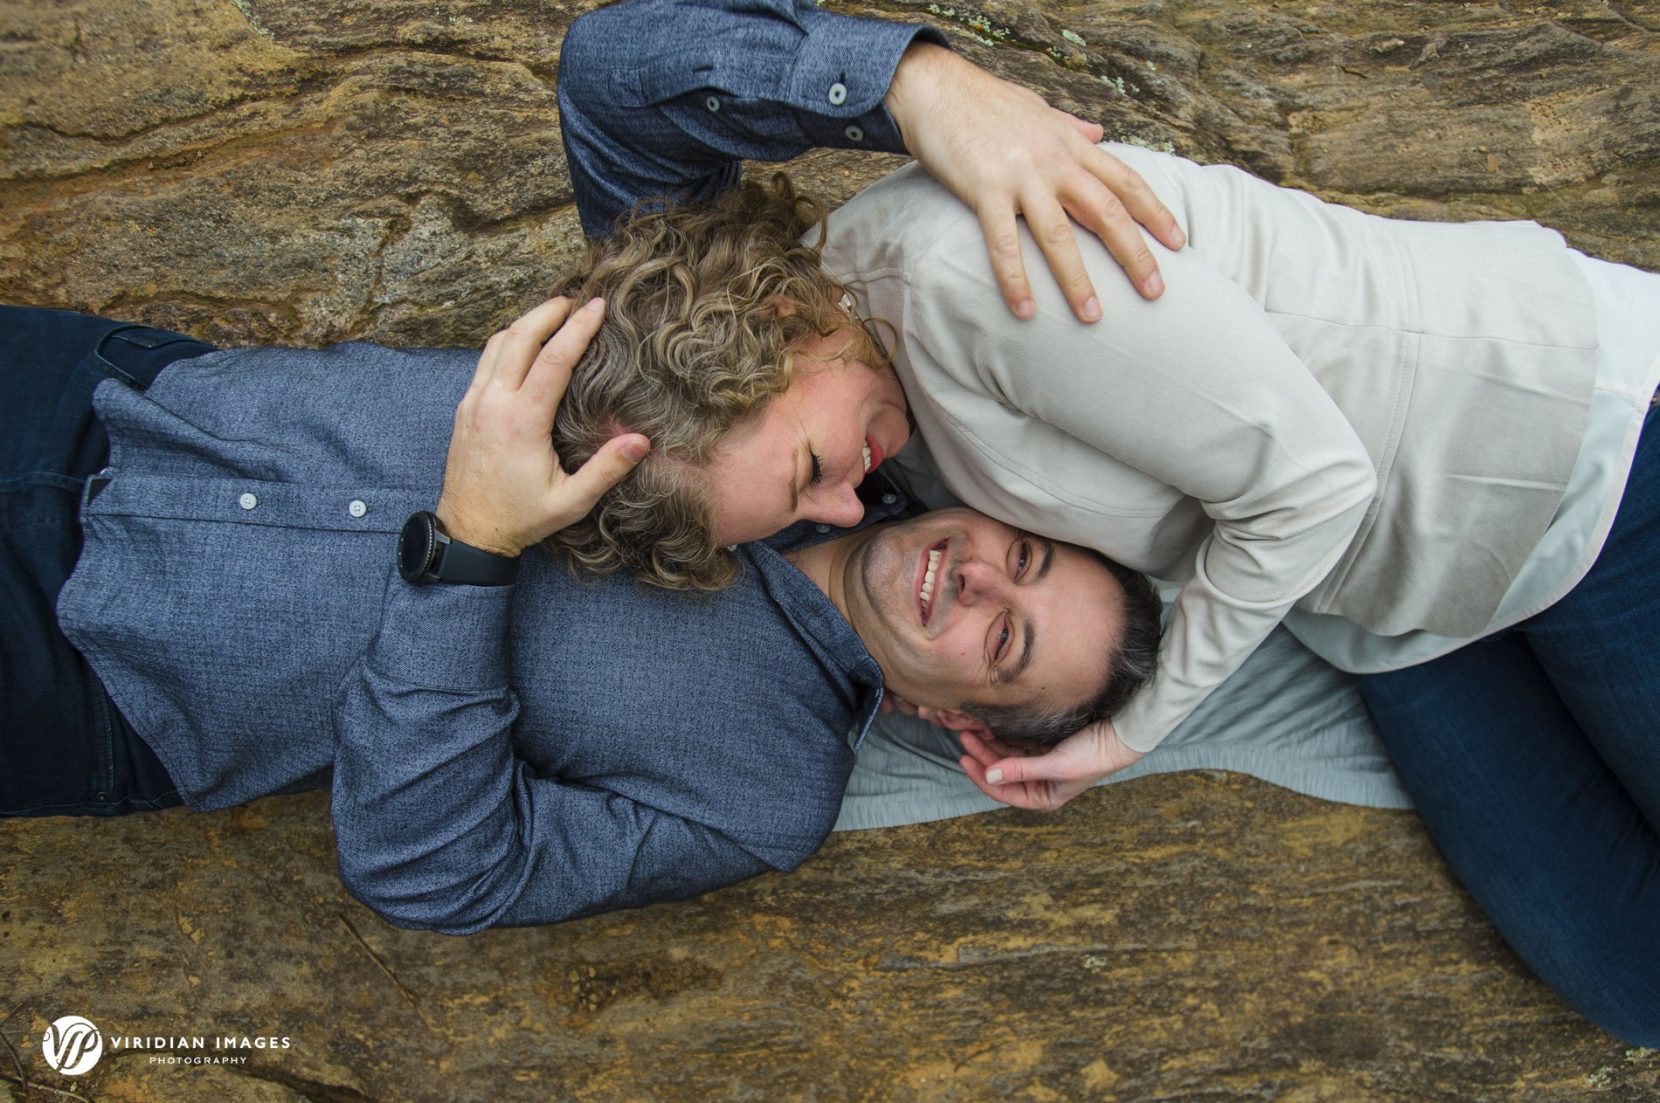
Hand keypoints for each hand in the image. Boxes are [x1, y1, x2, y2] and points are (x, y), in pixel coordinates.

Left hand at [435, 297, 647, 556]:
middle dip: (548, 311)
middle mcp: (493, 404)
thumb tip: (640, 440)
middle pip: (520, 336)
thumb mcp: (570, 502)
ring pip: (497, 343)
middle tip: (575, 299)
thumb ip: (606, 470)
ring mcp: (474, 402)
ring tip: (552, 314)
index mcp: (522, 422)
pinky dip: (508, 341)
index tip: (598, 306)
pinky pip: (486, 360)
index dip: (578, 329)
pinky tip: (525, 343)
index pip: (553, 359)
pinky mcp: (465, 407)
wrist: (468, 531)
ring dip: (526, 322)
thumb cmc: (521, 518)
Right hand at [884, 43, 1185, 321]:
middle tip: (1155, 291)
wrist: (937, 88)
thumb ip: (1071, 126)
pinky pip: (1004, 244)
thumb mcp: (1039, 109)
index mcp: (1070, 144)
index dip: (1154, 213)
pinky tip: (1025, 310)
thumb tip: (1099, 132)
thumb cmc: (985, 102)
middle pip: (1106, 212)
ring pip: (1059, 236)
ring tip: (1092, 316)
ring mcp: (1021, 177)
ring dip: (1078, 279)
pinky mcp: (985, 190)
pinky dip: (1015, 279)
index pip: (1125, 181)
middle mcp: (1054, 161)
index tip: (1177, 243)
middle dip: (1134, 254)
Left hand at [957, 719, 1144, 811]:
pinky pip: (1016, 742)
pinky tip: (990, 726)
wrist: (1120, 733)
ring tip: (973, 729)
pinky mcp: (1044, 745)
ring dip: (990, 744)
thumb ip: (1020, 770)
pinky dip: (1003, 736)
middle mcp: (1039, 783)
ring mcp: (1041, 763)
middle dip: (983, 755)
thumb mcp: (1055, 766)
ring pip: (1006, 755)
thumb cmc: (1092, 756)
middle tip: (964, 736)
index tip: (964, 759)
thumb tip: (988, 775)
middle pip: (1002, 771)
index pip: (1003, 791)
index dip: (981, 776)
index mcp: (1043, 797)